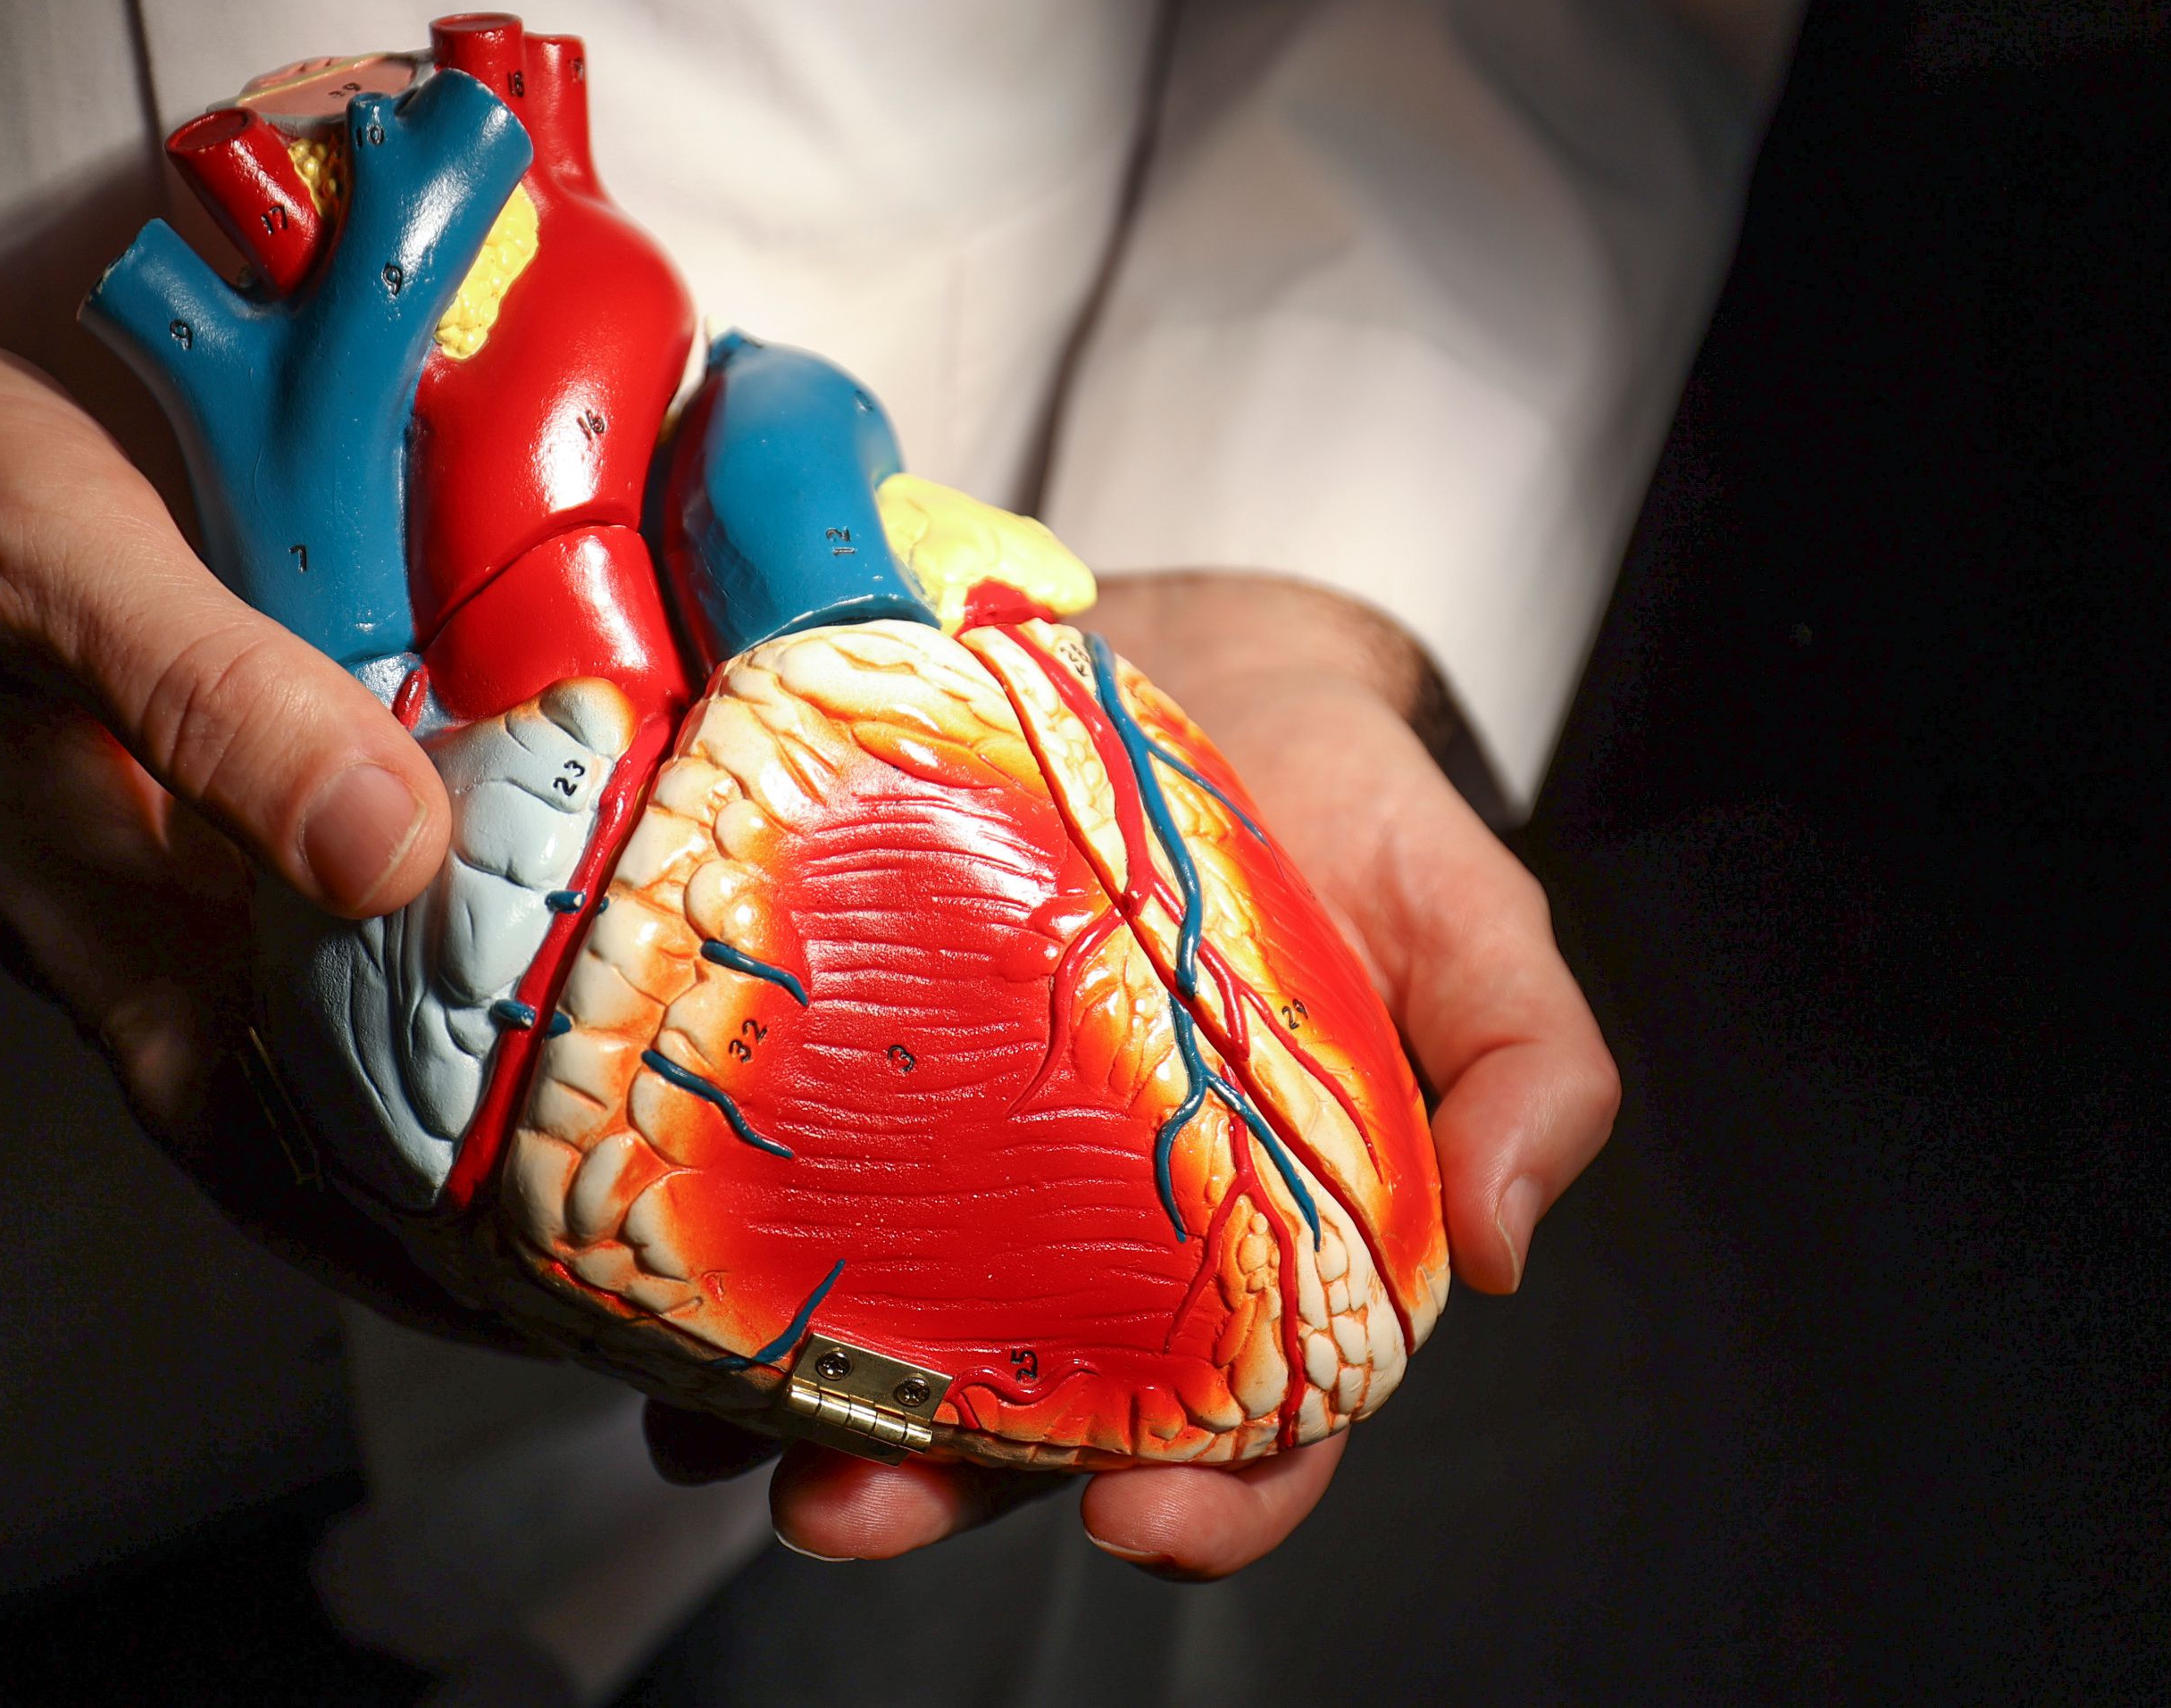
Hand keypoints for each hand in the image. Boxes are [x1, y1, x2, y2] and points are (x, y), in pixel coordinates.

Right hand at [0, 181, 503, 1340]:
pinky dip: (427, 895)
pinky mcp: (184, 772)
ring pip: (334, 985)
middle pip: (329, 1093)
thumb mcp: (55, 572)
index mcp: (107, 932)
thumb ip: (217, 710)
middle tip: (626, 1196)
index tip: (548, 1289)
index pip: (274, 1152)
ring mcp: (165, 852)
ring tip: (613, 1066)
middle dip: (470, 1160)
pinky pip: (323, 877)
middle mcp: (146, 919)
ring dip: (461, 1032)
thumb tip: (399, 858)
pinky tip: (522, 868)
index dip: (410, 1240)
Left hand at [719, 571, 1619, 1575]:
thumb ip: (1527, 1063)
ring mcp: (971, 1168)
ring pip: (886, 1338)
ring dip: (797, 1412)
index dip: (1217, 1501)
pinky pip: (780, 1200)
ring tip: (716, 1432)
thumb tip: (1508, 1246)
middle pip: (1032, 1418)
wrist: (1187, 652)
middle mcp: (1107, 1240)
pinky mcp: (864, 1077)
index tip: (1144, 1518)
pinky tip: (643, 1300)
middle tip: (854, 1507)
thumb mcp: (1467, 911)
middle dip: (941, 1491)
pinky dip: (708, 1267)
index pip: (1260, 1428)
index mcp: (1271, 1248)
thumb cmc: (1336, 801)